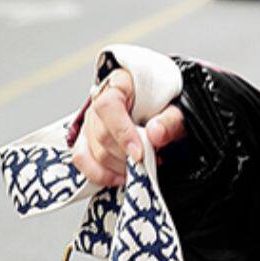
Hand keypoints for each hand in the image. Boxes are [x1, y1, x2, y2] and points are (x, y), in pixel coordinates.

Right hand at [72, 66, 186, 186]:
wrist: (163, 111)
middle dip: (126, 155)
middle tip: (149, 160)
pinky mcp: (86, 140)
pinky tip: (120, 177)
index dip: (122, 133)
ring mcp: (90, 121)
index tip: (139, 154)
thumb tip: (155, 133)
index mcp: (120, 83)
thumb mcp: (177, 110)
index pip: (108, 107)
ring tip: (141, 166)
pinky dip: (100, 174)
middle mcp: (99, 100)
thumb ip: (170, 121)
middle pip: (101, 134)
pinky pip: (82, 159)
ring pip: (94, 150)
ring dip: (119, 166)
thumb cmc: (167, 107)